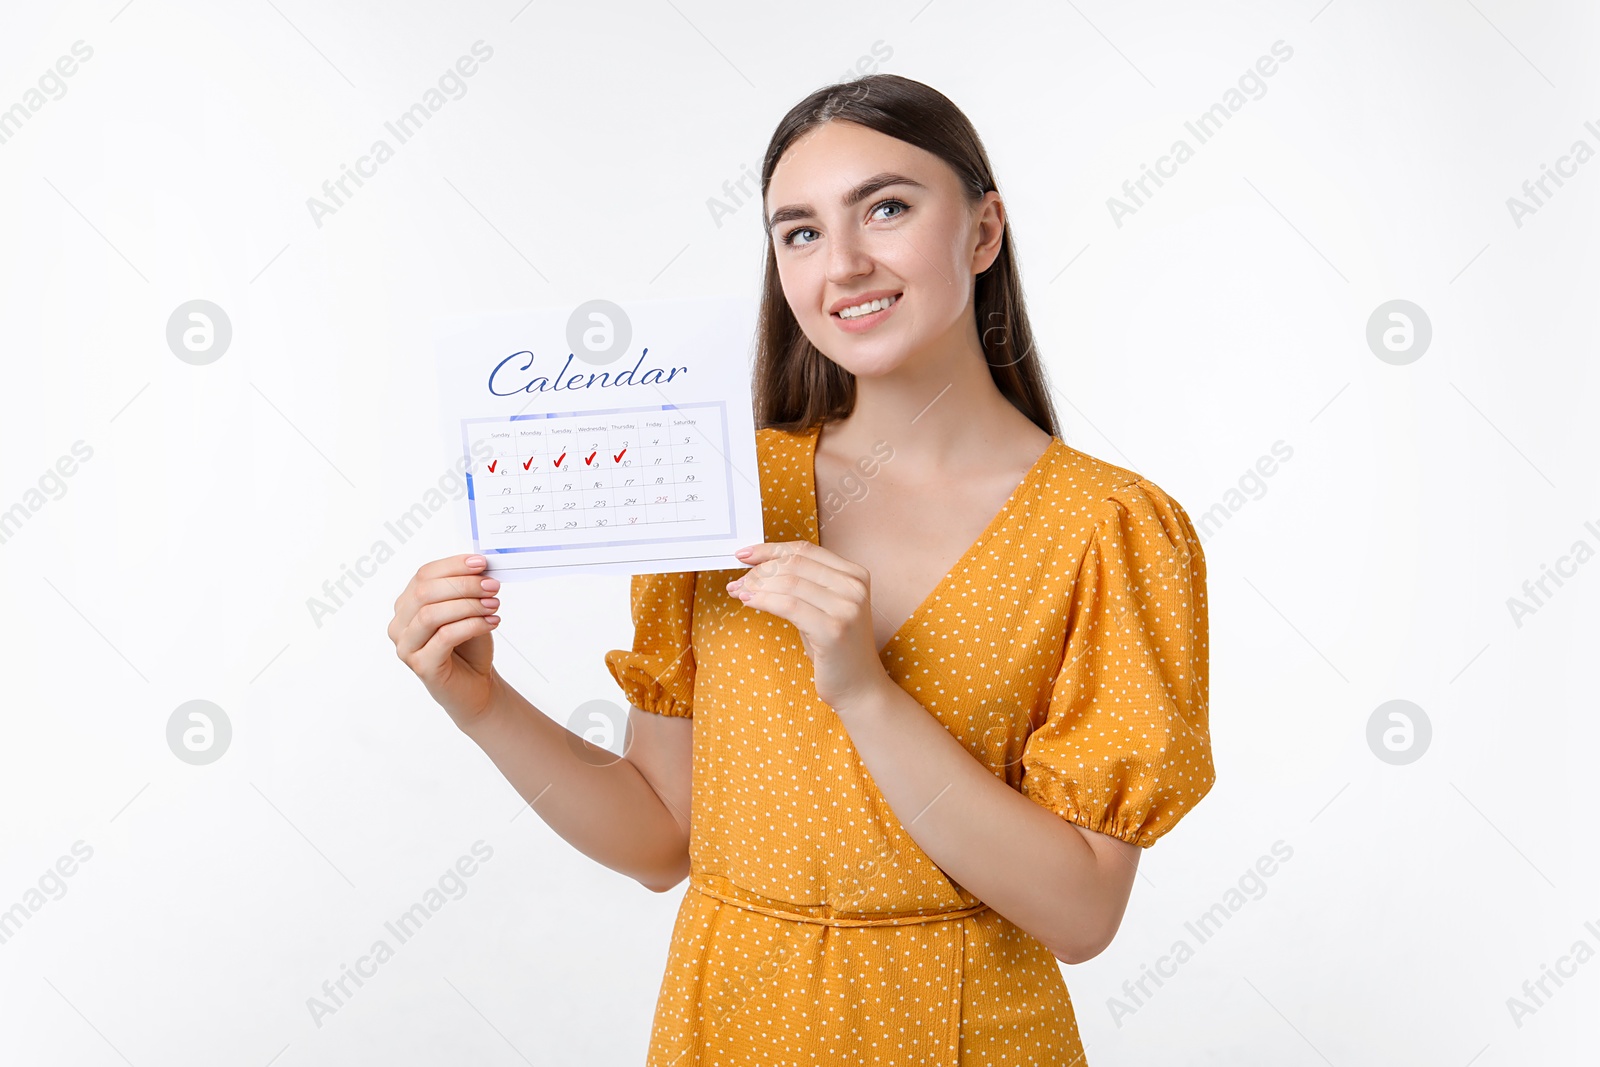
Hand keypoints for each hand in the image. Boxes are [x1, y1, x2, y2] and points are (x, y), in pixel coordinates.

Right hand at [389, 553, 502, 730]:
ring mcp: (406, 647)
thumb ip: (466, 588)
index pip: (423, 575)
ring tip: (493, 606)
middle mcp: (400, 625)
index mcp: (407, 605)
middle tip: (492, 586)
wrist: (475, 686)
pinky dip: (471, 625)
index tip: (481, 563)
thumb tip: (479, 564)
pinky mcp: (421, 666)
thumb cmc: (469, 647)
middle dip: (463, 585)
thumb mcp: (468, 610)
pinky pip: (444, 637)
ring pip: (431, 615)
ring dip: (468, 605)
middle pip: (424, 593)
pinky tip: (490, 623)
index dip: (452, 565)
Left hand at [726, 541, 892, 713]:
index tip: (744, 554)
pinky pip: (788, 605)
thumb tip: (757, 568)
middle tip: (738, 582)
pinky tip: (748, 602)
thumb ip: (802, 585)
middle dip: (759, 570)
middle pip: (794, 564)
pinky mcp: (833, 629)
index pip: (805, 550)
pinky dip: (763, 600)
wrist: (860, 687)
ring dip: (757, 585)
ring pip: (789, 583)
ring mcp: (846, 607)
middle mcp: (854, 586)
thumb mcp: (823, 608)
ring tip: (739, 592)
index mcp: (854, 574)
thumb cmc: (836, 649)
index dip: (770, 549)